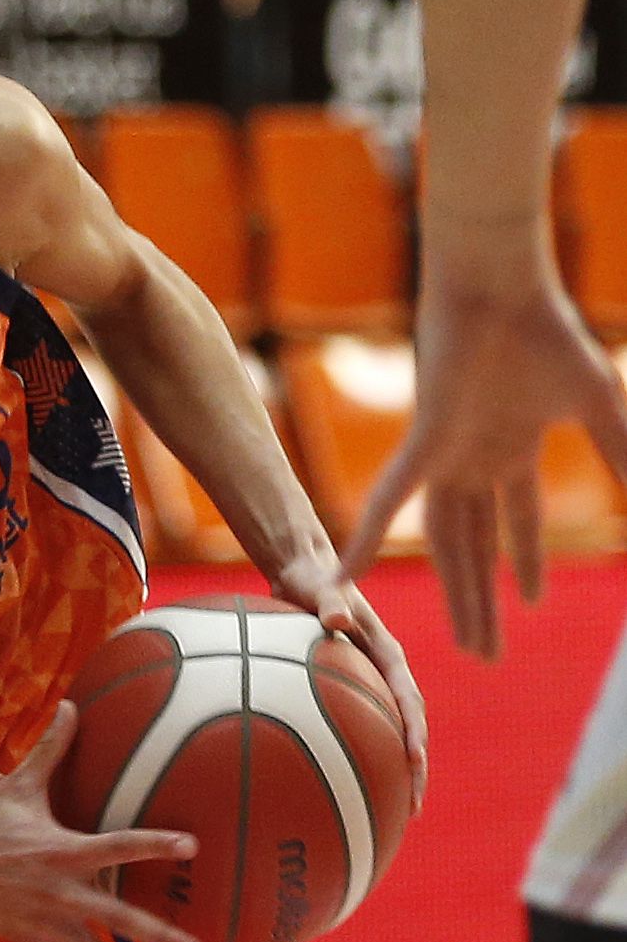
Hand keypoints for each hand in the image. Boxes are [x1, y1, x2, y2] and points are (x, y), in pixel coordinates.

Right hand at [0, 704, 200, 941]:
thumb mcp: (17, 783)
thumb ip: (51, 749)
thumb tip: (70, 704)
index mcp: (62, 848)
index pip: (120, 844)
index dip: (156, 844)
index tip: (192, 846)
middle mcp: (60, 889)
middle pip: (118, 916)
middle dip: (156, 936)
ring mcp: (44, 919)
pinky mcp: (26, 939)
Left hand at [271, 549, 428, 812]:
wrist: (302, 571)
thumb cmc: (311, 578)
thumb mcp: (320, 586)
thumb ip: (330, 602)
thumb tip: (337, 620)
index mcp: (387, 653)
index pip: (408, 698)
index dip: (413, 731)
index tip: (413, 761)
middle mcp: (384, 672)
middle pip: (408, 726)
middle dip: (414, 766)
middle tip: (413, 806)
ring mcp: (369, 682)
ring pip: (387, 732)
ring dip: (393, 769)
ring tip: (392, 811)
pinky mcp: (349, 688)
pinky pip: (357, 726)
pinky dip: (356, 754)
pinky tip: (339, 783)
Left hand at [342, 263, 626, 659]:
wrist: (501, 286)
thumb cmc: (545, 332)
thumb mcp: (598, 407)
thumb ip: (622, 452)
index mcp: (510, 448)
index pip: (517, 521)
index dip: (525, 562)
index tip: (534, 604)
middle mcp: (472, 459)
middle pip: (475, 544)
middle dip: (482, 598)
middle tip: (488, 655)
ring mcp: (444, 454)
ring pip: (443, 540)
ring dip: (455, 593)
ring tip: (469, 646)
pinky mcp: (422, 442)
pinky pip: (388, 501)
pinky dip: (364, 539)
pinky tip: (343, 576)